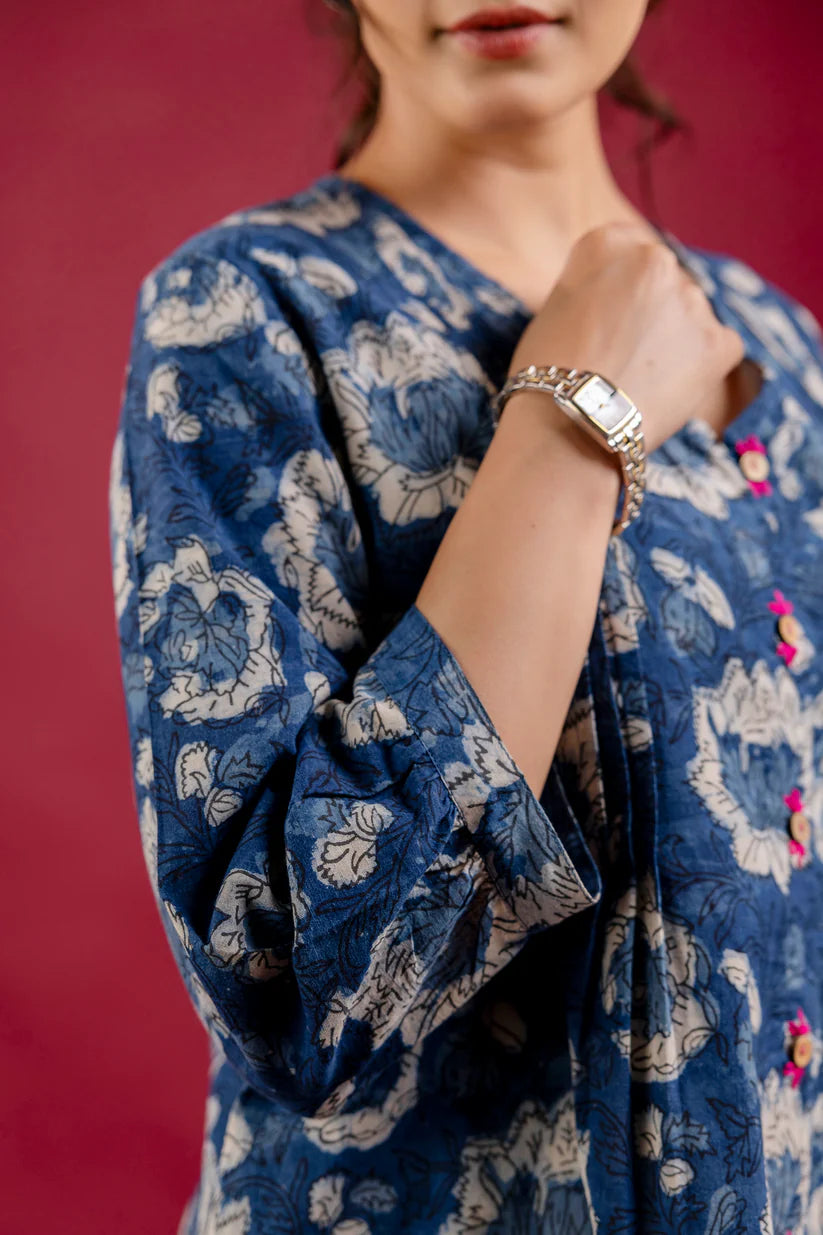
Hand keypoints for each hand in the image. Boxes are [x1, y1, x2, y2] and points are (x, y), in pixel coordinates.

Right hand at [505, 221, 744, 453]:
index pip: (626, 252)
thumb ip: (591, 288)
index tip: (607, 321)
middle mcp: (655, 258)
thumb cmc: (546, 376)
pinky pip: (719, 348)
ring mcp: (693, 299)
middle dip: (650, 312)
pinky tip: (665, 392)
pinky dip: (700, 369)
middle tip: (624, 356)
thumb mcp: (554, 310)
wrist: (570, 429)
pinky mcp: (721, 342)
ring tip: (640, 381)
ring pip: (690, 314)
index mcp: (607, 244)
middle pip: (663, 280)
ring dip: (674, 340)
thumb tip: (615, 300)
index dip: (618, 292)